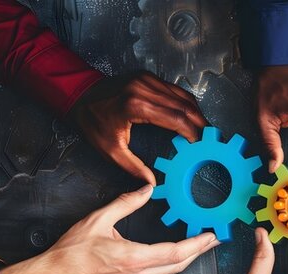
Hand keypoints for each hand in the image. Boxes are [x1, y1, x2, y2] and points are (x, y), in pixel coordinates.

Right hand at [0, 185, 218, 273]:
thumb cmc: (70, 253)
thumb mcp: (98, 220)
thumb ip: (126, 203)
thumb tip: (146, 189)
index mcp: (132, 258)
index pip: (175, 253)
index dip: (197, 244)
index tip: (212, 235)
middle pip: (179, 265)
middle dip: (200, 251)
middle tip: (215, 238)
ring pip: (170, 273)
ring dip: (188, 259)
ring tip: (201, 245)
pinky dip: (173, 265)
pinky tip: (176, 256)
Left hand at [68, 72, 206, 184]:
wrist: (77, 94)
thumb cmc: (91, 120)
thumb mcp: (109, 149)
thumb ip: (133, 167)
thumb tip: (150, 182)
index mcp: (137, 105)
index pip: (176, 118)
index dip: (193, 132)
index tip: (201, 144)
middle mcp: (145, 89)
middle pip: (185, 106)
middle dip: (201, 123)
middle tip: (210, 138)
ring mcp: (147, 80)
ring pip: (183, 96)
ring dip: (196, 112)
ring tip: (204, 128)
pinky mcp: (147, 76)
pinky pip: (175, 90)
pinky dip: (186, 103)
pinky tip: (190, 115)